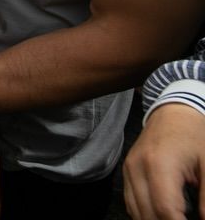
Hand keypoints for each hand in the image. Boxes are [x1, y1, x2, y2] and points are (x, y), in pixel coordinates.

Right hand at [124, 103, 204, 219]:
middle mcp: (137, 168)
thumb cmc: (194, 136)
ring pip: (136, 212)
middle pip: (148, 214)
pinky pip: (132, 203)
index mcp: (159, 164)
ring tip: (175, 218)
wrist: (173, 113)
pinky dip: (146, 215)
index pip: (165, 209)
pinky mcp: (126, 172)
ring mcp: (129, 170)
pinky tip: (163, 216)